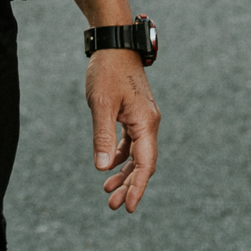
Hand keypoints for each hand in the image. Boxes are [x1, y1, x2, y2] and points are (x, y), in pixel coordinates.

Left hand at [87, 50, 159, 212]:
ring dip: (125, 173)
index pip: (145, 164)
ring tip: (108, 191)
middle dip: (129, 185)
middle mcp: (149, 123)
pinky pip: (132, 142)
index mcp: (145, 123)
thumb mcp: (100, 104)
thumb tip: (103, 168)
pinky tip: (110, 166)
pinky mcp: (135, 114)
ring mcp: (143, 118)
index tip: (128, 207)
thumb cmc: (107, 71)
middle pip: (143, 163)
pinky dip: (122, 157)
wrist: (114, 44)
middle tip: (112, 205)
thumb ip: (103, 137)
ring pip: (138, 154)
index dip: (138, 187)